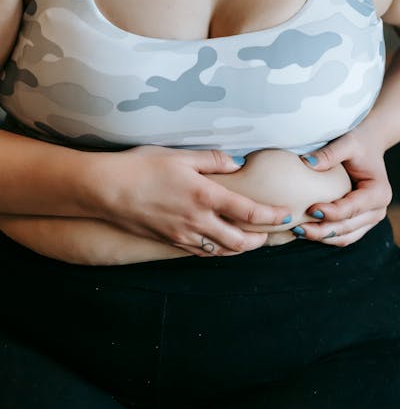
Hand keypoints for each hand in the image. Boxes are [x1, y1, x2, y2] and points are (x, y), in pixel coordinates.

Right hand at [94, 146, 291, 257]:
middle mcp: (197, 220)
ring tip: (249, 240)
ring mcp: (183, 235)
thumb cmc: (141, 167)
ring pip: (221, 251)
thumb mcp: (180, 155)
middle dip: (260, 240)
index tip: (285, 213)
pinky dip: (217, 250)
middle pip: (240, 241)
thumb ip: (212, 160)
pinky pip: (201, 252)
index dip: (271, 215)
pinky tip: (220, 243)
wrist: (105, 190)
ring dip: (240, 248)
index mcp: (205, 195)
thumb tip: (236, 163)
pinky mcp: (169, 241)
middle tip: (269, 232)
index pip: (248, 212)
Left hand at [294, 130, 391, 246]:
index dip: (331, 213)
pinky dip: (325, 237)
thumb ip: (330, 154)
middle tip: (297, 227)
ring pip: (345, 237)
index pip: (352, 208)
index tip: (310, 209)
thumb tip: (307, 164)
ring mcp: (371, 219)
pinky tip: (306, 231)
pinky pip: (343, 237)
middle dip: (322, 230)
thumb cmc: (359, 143)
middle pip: (347, 227)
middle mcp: (378, 210)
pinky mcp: (361, 223)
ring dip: (322, 237)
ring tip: (298, 232)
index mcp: (379, 193)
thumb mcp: (347, 142)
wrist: (369, 146)